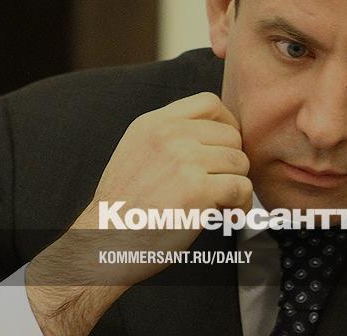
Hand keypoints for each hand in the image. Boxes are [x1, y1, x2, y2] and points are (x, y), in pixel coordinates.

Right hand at [25, 92, 251, 335]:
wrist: (104, 243)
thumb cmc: (123, 208)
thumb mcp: (136, 152)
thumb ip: (170, 137)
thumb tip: (216, 135)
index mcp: (154, 124)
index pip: (209, 103)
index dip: (227, 124)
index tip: (227, 147)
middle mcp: (169, 135)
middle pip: (231, 135)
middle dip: (232, 163)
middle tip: (221, 186)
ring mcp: (184, 160)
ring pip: (240, 162)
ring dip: (237, 186)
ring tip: (222, 204)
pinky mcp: (197, 189)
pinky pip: (242, 188)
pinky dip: (241, 206)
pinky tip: (226, 216)